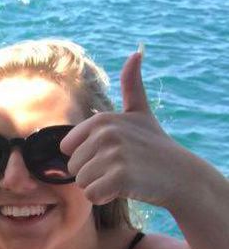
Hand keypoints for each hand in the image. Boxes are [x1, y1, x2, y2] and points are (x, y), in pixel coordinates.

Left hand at [61, 48, 194, 209]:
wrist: (181, 176)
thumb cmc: (154, 146)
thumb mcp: (140, 112)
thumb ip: (131, 85)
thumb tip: (136, 51)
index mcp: (101, 120)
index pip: (67, 149)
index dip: (86, 156)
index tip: (112, 153)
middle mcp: (106, 134)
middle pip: (73, 167)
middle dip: (93, 172)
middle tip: (121, 167)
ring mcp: (113, 155)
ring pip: (81, 182)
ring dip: (99, 185)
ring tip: (124, 177)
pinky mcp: (119, 177)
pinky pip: (92, 195)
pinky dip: (105, 198)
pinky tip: (125, 189)